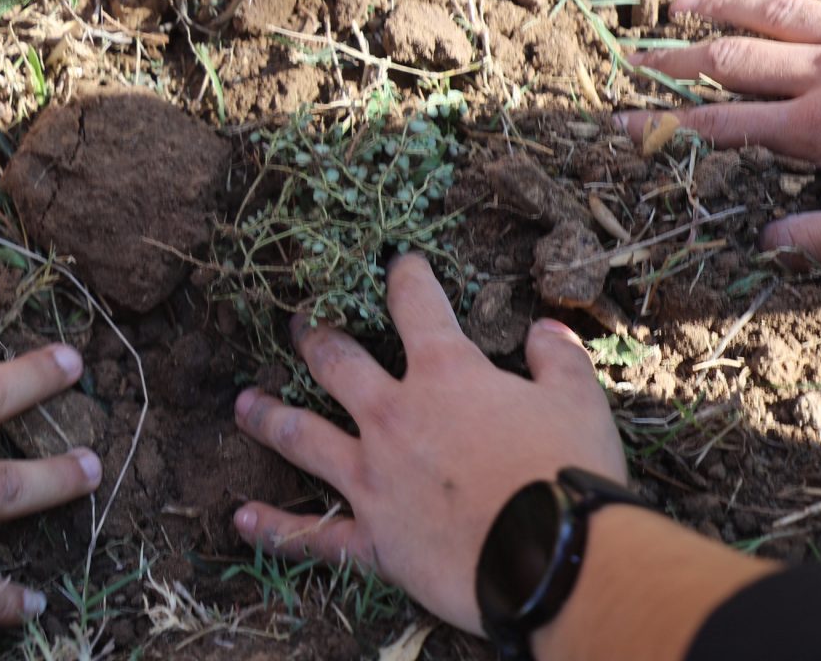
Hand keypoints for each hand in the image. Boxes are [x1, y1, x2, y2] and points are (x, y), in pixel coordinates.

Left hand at [232, 256, 624, 631]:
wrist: (554, 559)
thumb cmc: (569, 473)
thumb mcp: (579, 401)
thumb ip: (558, 359)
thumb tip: (546, 328)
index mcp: (446, 374)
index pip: (416, 306)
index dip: (405, 277)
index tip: (396, 262)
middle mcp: (395, 415)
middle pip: (336, 362)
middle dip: (315, 336)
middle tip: (298, 322)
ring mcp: (373, 477)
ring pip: (304, 435)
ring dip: (269, 416)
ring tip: (244, 402)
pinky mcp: (371, 539)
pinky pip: (312, 535)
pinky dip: (274, 529)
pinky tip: (241, 518)